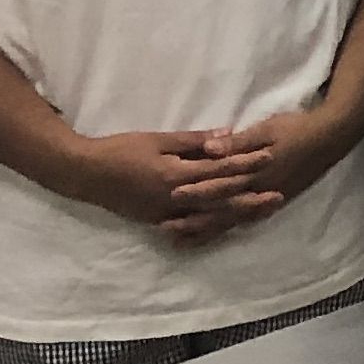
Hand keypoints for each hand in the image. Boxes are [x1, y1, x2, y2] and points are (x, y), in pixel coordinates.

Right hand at [61, 127, 275, 239]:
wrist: (83, 173)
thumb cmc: (120, 150)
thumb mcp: (157, 139)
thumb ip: (193, 141)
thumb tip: (227, 136)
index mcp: (176, 176)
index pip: (220, 170)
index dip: (246, 163)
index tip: (270, 155)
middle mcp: (175, 200)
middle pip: (222, 200)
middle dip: (252, 198)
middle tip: (280, 195)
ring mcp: (166, 214)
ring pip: (210, 218)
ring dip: (238, 215)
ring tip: (262, 211)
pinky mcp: (158, 221)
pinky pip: (191, 227)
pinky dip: (212, 227)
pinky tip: (229, 227)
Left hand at [165, 108, 363, 240]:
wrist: (331, 137)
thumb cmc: (297, 128)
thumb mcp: (266, 129)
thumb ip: (238, 143)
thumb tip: (210, 149)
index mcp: (255, 171)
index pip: (220, 183)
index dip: (196, 190)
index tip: (172, 195)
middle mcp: (260, 190)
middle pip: (223, 208)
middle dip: (195, 218)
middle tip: (167, 227)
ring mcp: (268, 198)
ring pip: (233, 219)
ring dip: (208, 229)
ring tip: (184, 239)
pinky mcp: (275, 201)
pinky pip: (247, 220)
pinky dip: (228, 228)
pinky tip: (215, 234)